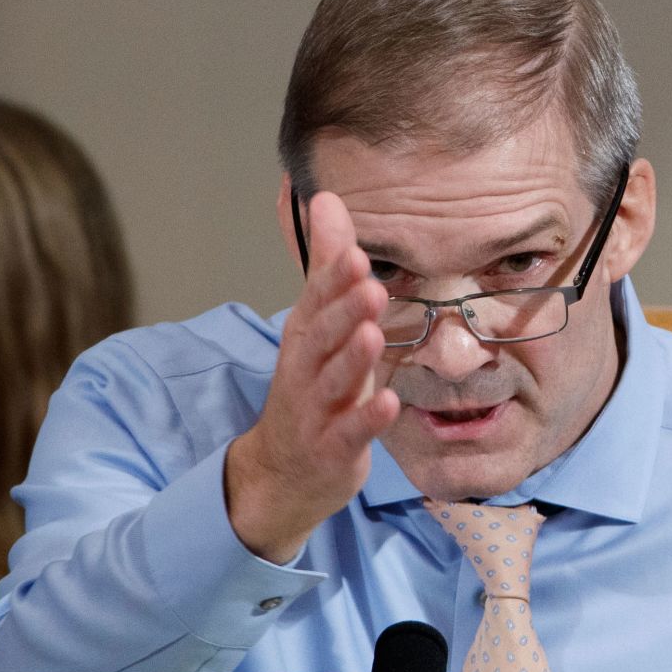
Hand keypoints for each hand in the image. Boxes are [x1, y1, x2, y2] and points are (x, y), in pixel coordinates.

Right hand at [225, 191, 400, 563]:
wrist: (282, 472)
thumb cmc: (310, 388)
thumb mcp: (319, 324)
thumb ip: (327, 264)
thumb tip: (327, 199)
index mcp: (305, 336)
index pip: (316, 301)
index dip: (334, 279)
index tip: (354, 251)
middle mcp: (305, 370)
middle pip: (321, 337)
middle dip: (342, 309)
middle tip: (367, 280)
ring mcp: (316, 412)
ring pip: (332, 383)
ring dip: (351, 359)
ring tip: (372, 334)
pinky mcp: (332, 449)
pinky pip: (349, 433)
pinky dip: (366, 419)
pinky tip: (389, 402)